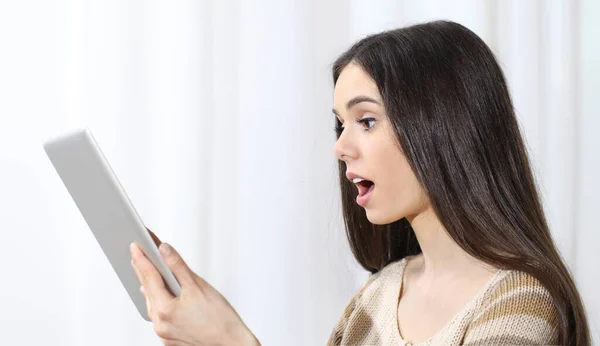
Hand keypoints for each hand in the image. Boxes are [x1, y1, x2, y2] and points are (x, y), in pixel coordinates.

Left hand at [130, 229, 259, 345]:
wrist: (231, 344)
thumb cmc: (220, 319)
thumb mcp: (198, 286)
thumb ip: (178, 266)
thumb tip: (164, 250)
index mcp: (164, 309)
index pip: (148, 276)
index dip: (141, 258)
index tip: (135, 245)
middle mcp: (160, 323)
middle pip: (147, 289)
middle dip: (142, 269)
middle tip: (138, 252)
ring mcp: (164, 333)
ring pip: (152, 303)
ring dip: (149, 285)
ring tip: (146, 270)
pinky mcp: (170, 338)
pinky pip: (158, 315)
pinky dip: (157, 301)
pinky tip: (158, 294)